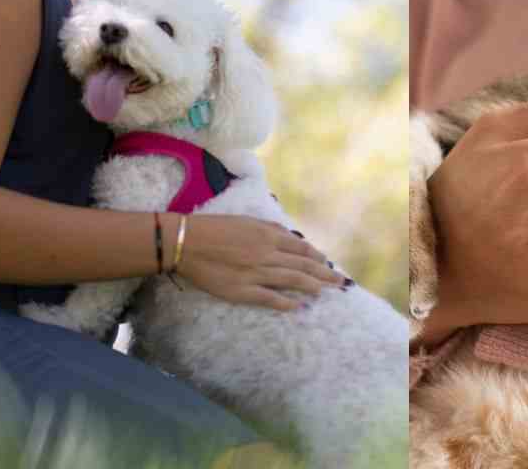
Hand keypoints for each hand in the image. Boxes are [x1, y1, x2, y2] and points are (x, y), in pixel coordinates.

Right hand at [174, 215, 346, 310]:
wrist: (187, 243)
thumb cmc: (215, 228)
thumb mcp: (246, 220)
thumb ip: (270, 227)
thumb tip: (290, 235)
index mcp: (268, 235)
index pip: (301, 247)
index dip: (316, 256)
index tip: (327, 263)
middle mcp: (267, 253)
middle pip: (302, 265)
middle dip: (324, 274)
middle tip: (340, 282)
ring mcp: (256, 273)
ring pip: (291, 280)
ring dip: (311, 286)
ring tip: (324, 292)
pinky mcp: (242, 290)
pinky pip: (269, 298)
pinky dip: (285, 303)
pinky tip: (297, 306)